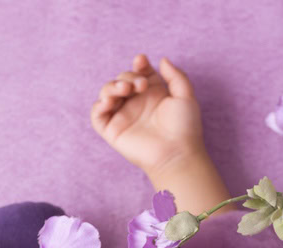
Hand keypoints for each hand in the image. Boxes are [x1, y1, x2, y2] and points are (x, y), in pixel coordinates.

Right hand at [90, 54, 206, 176]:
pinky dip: (99, 105)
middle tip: (141, 85)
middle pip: (122, 79)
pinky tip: (110, 101)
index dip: (138, 65)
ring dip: (112, 86)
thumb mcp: (185, 95)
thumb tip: (162, 60)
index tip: (141, 61)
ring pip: (107, 93)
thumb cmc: (184, 127)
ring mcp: (123, 117)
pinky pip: (97, 115)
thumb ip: (175, 75)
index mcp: (152, 94)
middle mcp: (136, 104)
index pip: (139, 73)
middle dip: (128, 76)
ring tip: (126, 89)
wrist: (177, 152)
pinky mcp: (113, 131)